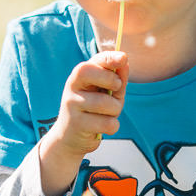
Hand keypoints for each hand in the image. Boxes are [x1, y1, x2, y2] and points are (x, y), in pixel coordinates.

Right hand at [39, 50, 126, 195]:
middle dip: (114, 82)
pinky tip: (101, 127)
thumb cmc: (92, 111)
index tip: (123, 58)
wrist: (69, 138)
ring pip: (108, 104)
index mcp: (80, 76)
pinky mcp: (77, 124)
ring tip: (106, 115)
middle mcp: (72, 87)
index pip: (93, 62)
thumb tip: (125, 63)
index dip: (109, 58)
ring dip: (115, 111)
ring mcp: (72, 105)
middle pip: (97, 76)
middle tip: (115, 90)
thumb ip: (116, 78)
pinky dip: (112, 126)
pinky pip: (108, 123)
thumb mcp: (105, 92)